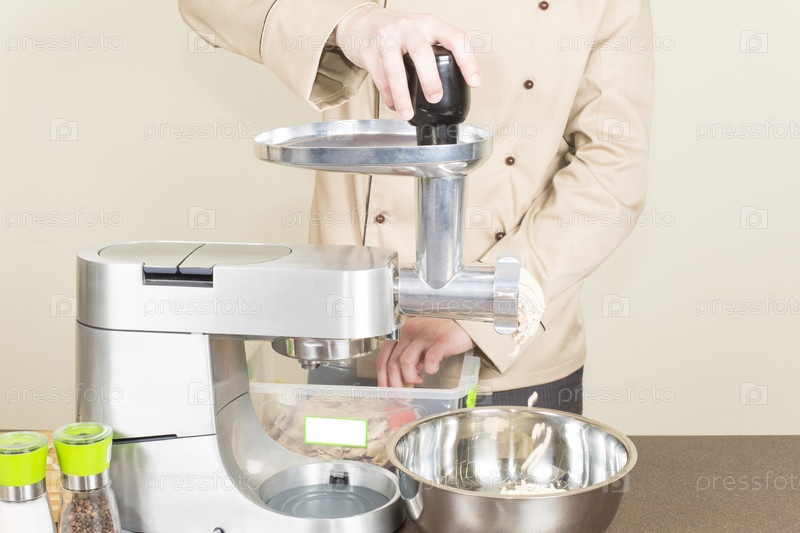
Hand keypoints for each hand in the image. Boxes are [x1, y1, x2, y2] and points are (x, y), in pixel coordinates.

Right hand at [334, 6, 480, 119]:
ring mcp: (386, 37)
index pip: (455, 37)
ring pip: (396, 69)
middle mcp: (408, 26)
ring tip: (408, 113)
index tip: (474, 82)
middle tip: (436, 98)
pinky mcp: (369, 51)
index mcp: (429, 23)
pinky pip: (380, 78)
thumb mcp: (422, 32)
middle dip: (430, 78)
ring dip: (403, 95)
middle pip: (422, 52)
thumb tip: (455, 84)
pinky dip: (388, 95)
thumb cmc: (398, 32)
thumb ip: (436, 50)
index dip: (467, 60)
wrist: (362, 22)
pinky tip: (394, 105)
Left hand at [376, 317, 475, 387]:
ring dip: (410, 378)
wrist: (465, 321)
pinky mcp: (441, 340)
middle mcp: (410, 331)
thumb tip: (402, 376)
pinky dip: (430, 370)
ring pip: (405, 362)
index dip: (382, 377)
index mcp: (403, 332)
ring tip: (418, 381)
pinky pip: (430, 360)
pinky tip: (433, 370)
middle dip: (395, 383)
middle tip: (401, 394)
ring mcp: (425, 335)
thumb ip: (410, 354)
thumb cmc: (443, 332)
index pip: (383, 356)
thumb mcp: (420, 341)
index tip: (386, 389)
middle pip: (392, 362)